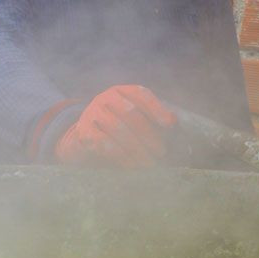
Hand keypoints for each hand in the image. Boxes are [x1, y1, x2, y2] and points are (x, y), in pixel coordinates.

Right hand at [55, 85, 176, 167]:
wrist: (85, 139)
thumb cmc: (118, 130)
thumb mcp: (134, 120)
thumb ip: (152, 120)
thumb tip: (175, 126)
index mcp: (122, 91)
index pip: (141, 95)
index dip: (157, 109)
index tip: (171, 125)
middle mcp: (106, 98)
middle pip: (130, 113)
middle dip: (149, 134)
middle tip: (161, 152)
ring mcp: (92, 113)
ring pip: (118, 128)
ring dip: (137, 148)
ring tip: (150, 163)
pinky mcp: (84, 132)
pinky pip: (104, 143)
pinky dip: (122, 156)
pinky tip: (133, 165)